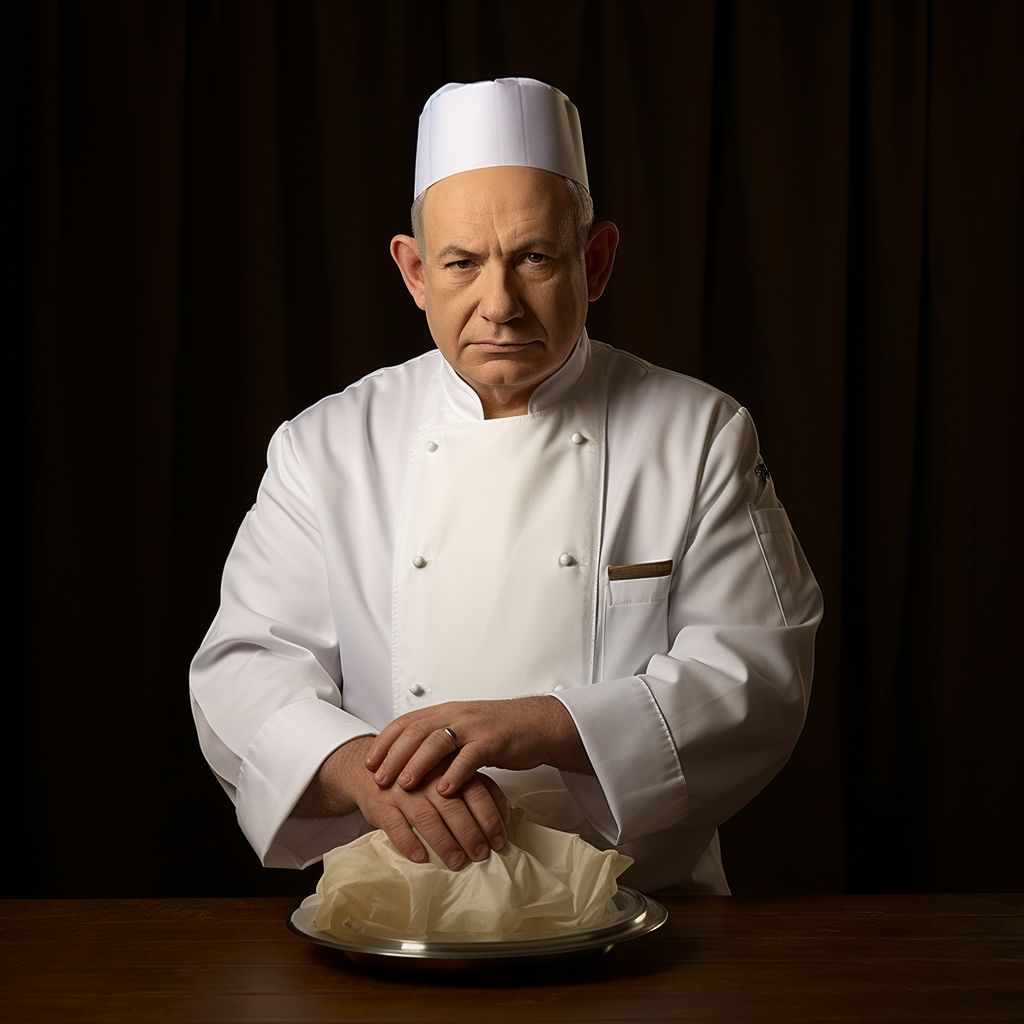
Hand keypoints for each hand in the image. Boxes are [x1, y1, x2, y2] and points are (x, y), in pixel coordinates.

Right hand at [294, 736, 510, 870]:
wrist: (372, 770)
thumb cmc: (420, 776)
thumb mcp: (451, 776)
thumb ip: (479, 789)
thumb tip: (506, 817)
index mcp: (449, 766)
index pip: (475, 791)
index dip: (489, 817)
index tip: (499, 840)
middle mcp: (428, 777)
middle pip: (453, 807)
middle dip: (470, 834)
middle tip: (481, 855)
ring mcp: (404, 791)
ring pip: (427, 818)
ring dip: (444, 843)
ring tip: (457, 862)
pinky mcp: (382, 806)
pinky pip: (395, 827)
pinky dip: (409, 844)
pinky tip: (421, 857)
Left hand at [364, 697, 592, 798]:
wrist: (537, 724)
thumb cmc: (500, 730)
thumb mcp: (463, 730)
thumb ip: (439, 739)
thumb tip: (409, 759)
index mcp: (446, 711)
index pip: (406, 722)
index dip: (385, 742)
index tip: (369, 761)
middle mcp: (456, 715)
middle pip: (416, 731)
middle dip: (394, 756)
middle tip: (380, 778)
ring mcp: (474, 727)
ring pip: (438, 742)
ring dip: (418, 764)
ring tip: (405, 785)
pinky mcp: (493, 741)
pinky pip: (470, 757)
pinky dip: (455, 774)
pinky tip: (444, 791)